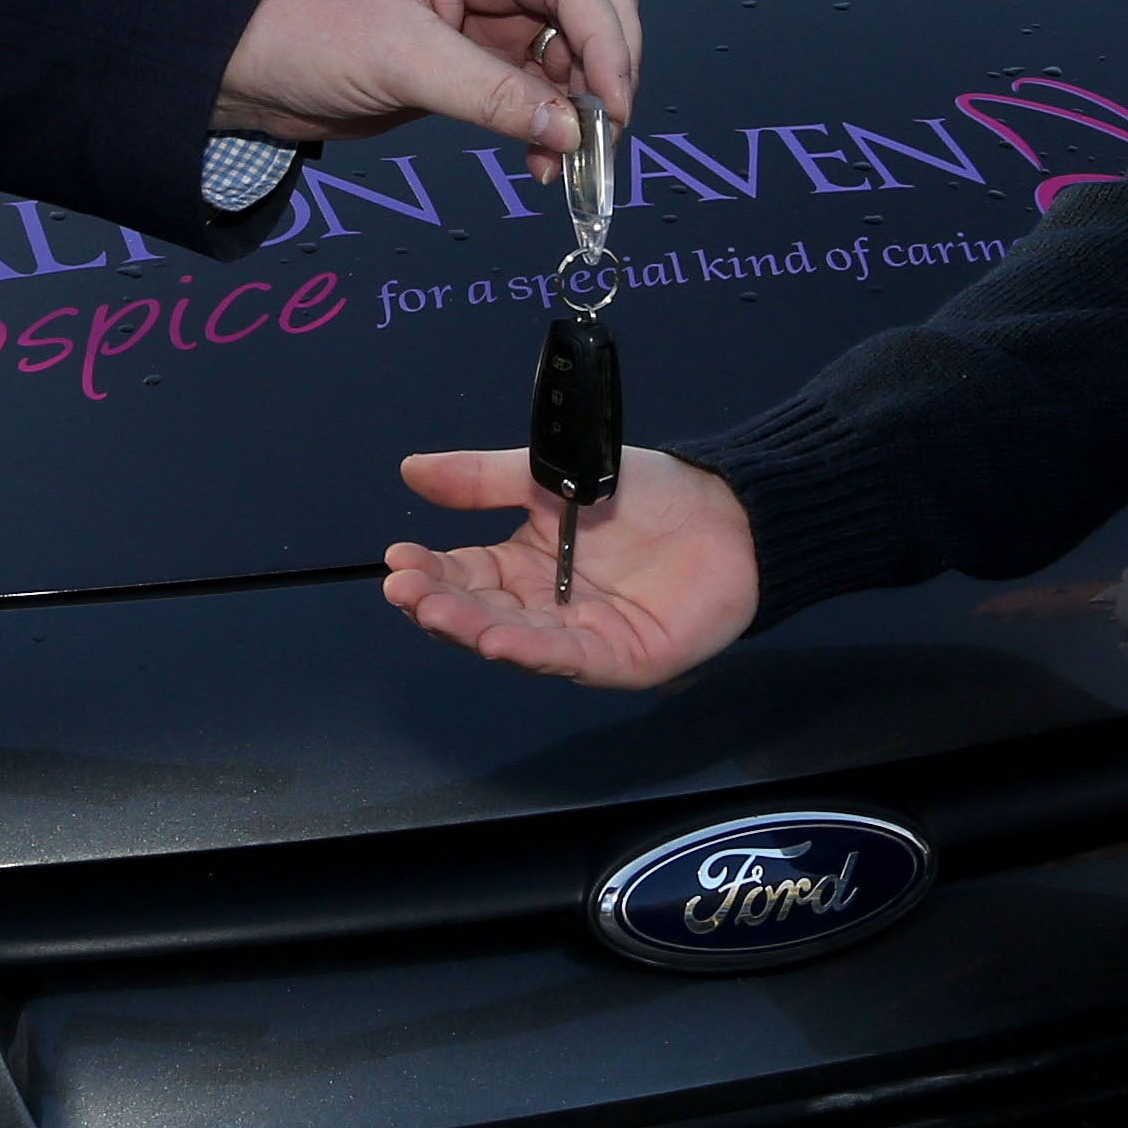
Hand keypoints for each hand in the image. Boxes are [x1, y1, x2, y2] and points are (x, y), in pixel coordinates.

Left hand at [215, 0, 637, 171]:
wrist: (253, 66)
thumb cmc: (308, 34)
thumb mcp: (401, 61)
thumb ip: (493, 95)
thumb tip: (571, 129)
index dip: (606, 42)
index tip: (614, 106)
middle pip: (590, 6)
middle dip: (605, 69)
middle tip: (603, 134)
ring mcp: (491, 10)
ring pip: (573, 52)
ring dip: (578, 106)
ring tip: (566, 159)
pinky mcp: (481, 55)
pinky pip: (540, 87)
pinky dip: (550, 123)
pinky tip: (541, 159)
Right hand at [382, 446, 755, 686]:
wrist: (731, 511)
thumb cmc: (648, 493)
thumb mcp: (552, 474)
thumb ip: (485, 477)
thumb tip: (411, 469)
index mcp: (526, 566)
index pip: (466, 574)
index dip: (430, 570)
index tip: (396, 558)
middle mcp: (545, 608)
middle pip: (480, 613)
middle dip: (438, 604)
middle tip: (403, 589)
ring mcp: (580, 638)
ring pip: (514, 640)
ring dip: (470, 629)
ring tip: (433, 611)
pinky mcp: (619, 659)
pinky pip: (567, 658)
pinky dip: (529, 650)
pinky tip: (496, 638)